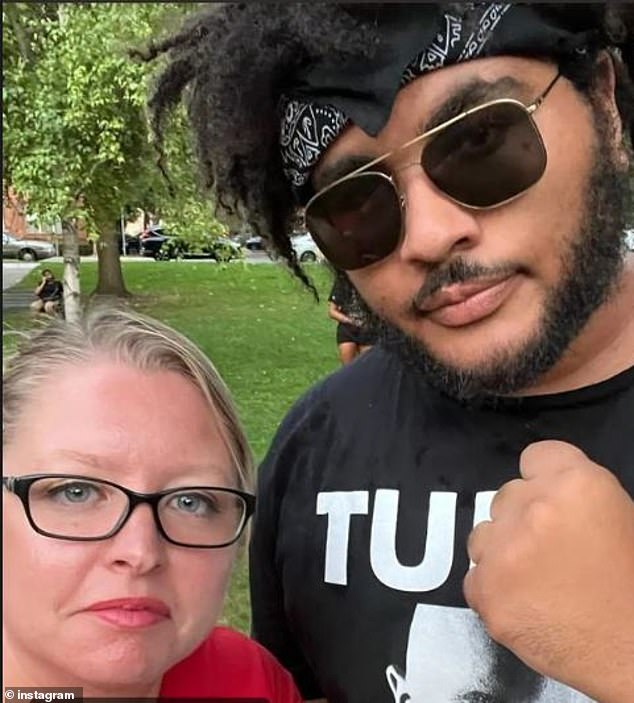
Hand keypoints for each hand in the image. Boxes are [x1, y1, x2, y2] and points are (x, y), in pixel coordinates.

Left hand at [464, 440, 633, 702]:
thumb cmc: (633, 585)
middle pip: (506, 497)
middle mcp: (534, 507)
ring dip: (501, 552)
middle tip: (550, 550)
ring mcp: (504, 550)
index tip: (549, 500)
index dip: (542, 478)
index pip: (536, 456)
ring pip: (483, 535)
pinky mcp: (486, 591)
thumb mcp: (619, 519)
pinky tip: (525, 605)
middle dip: (522, 519)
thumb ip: (577, 498)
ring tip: (535, 580)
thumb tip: (550, 496)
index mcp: (576, 484)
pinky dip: (493, 590)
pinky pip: (474, 578)